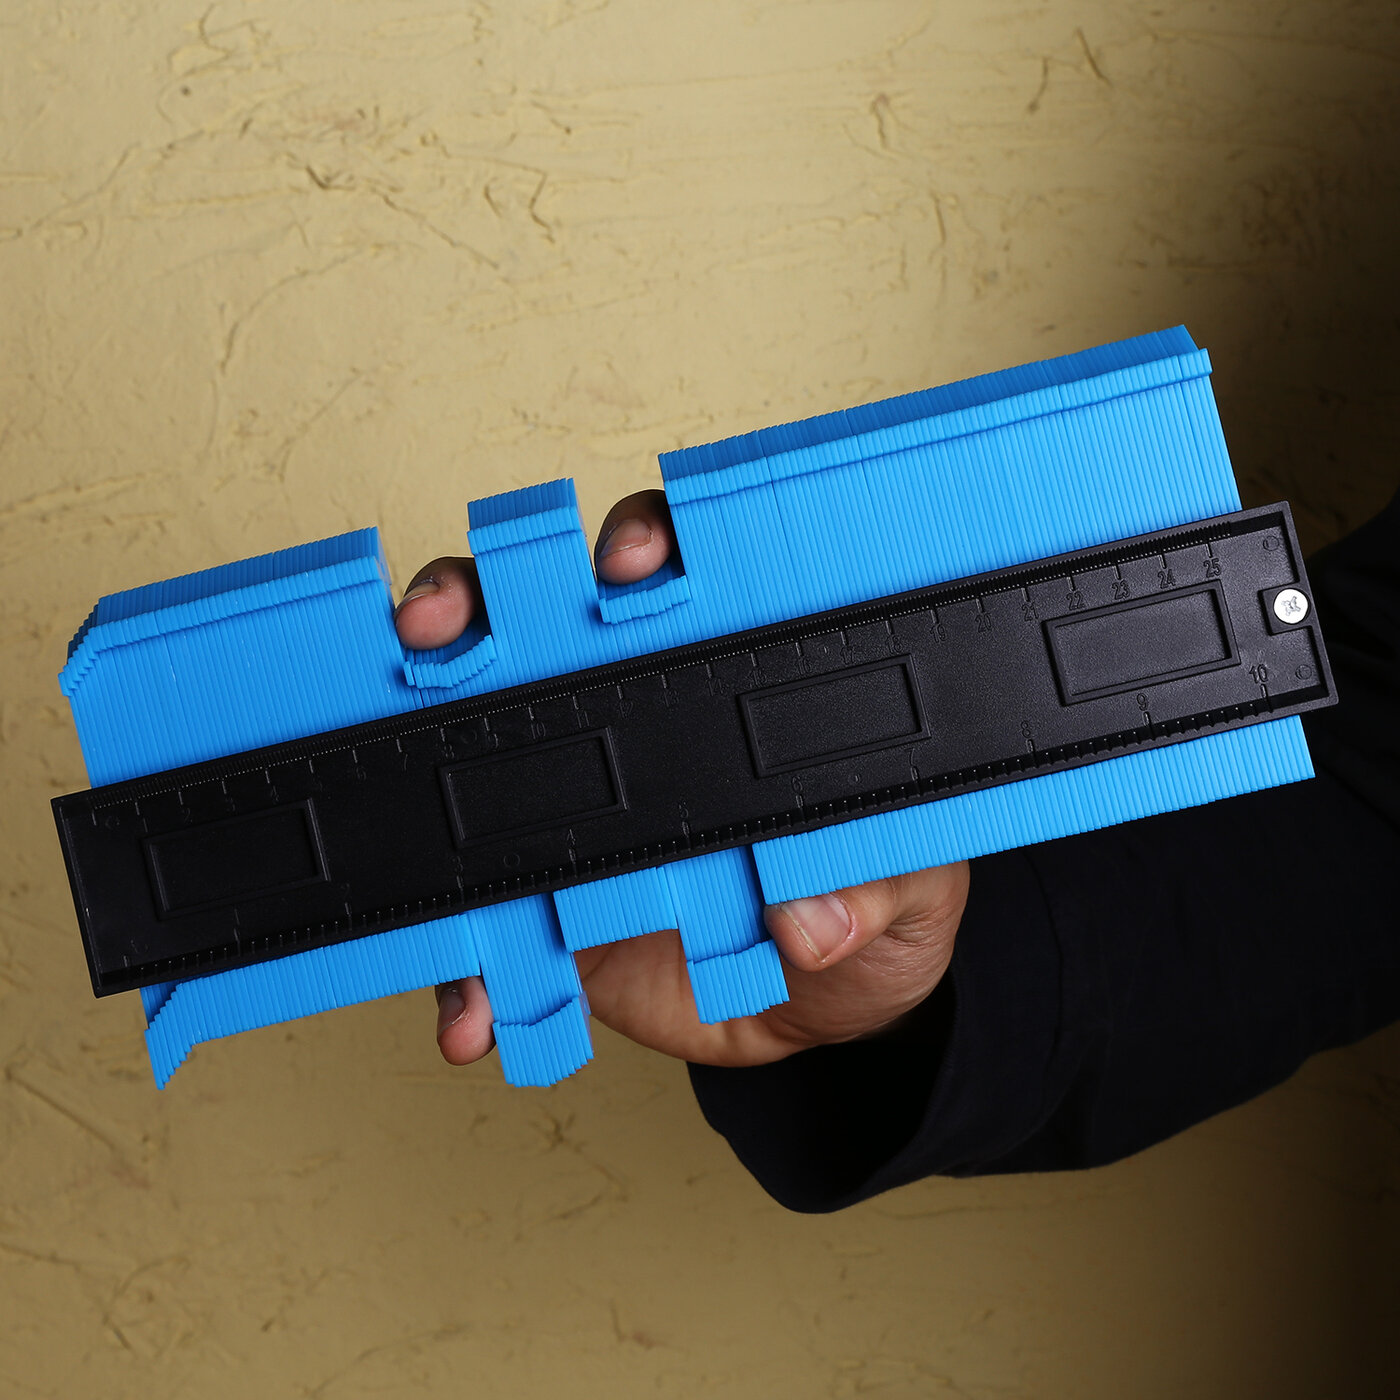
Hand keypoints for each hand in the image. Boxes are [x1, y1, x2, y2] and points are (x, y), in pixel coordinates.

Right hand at [395, 490, 969, 1068]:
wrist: (819, 1012)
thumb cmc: (874, 904)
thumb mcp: (909, 886)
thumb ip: (878, 884)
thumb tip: (815, 915)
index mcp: (735, 684)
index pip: (682, 579)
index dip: (645, 546)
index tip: (630, 563)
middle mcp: (638, 725)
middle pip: (537, 627)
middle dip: (476, 603)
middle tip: (449, 623)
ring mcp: (573, 810)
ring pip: (474, 750)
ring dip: (417, 749)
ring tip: (404, 795)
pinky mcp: (538, 904)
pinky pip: (476, 925)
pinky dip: (459, 965)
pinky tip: (470, 1007)